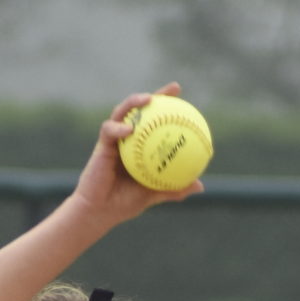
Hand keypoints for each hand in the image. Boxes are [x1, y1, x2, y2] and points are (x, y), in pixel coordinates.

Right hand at [70, 85, 204, 226]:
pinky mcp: (101, 145)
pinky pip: (109, 130)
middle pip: (140, 109)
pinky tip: (130, 129)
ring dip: (134, 102)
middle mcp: (126, 138)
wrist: (98, 211)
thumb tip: (200, 186)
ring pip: (122, 112)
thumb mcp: (153, 195)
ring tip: (148, 99)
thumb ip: (173, 188)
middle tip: (174, 89)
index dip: (169, 109)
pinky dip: (119, 128)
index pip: (155, 122)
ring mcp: (114, 139)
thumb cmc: (124, 203)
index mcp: (139, 146)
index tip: (186, 102)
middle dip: (156, 95)